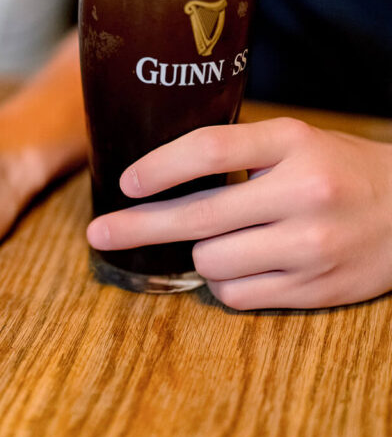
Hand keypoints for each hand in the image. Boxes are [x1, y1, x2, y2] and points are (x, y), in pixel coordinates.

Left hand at [87, 118, 391, 309]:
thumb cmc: (337, 169)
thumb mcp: (294, 141)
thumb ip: (239, 151)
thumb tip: (156, 173)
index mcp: (292, 142)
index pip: (210, 149)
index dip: (159, 167)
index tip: (125, 182)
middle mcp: (303, 191)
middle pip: (198, 215)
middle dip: (138, 227)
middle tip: (98, 234)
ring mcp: (311, 245)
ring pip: (212, 262)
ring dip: (200, 255)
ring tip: (220, 241)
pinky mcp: (316, 288)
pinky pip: (237, 295)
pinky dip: (225, 283)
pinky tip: (242, 265)